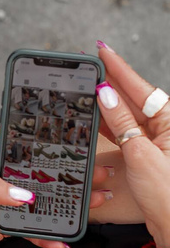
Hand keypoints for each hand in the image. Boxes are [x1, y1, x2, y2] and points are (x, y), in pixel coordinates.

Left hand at [0, 139, 111, 247]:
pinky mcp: (12, 225)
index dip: (45, 142)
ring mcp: (11, 203)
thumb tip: (25, 196)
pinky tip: (62, 244)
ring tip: (98, 201)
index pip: (22, 147)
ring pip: (46, 201)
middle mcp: (5, 181)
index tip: (73, 140)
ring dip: (70, 204)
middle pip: (43, 174)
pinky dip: (49, 238)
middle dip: (71, 175)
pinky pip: (36, 230)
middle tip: (99, 173)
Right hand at [95, 43, 169, 247]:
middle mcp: (164, 129)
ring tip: (86, 89)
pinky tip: (95, 118)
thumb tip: (105, 94)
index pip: (140, 87)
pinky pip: (124, 134)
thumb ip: (120, 122)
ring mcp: (154, 143)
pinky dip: (109, 125)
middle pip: (132, 99)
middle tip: (87, 67)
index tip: (101, 50)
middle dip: (109, 82)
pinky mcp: (146, 157)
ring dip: (106, 105)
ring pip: (126, 116)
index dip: (118, 67)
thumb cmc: (168, 196)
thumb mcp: (140, 154)